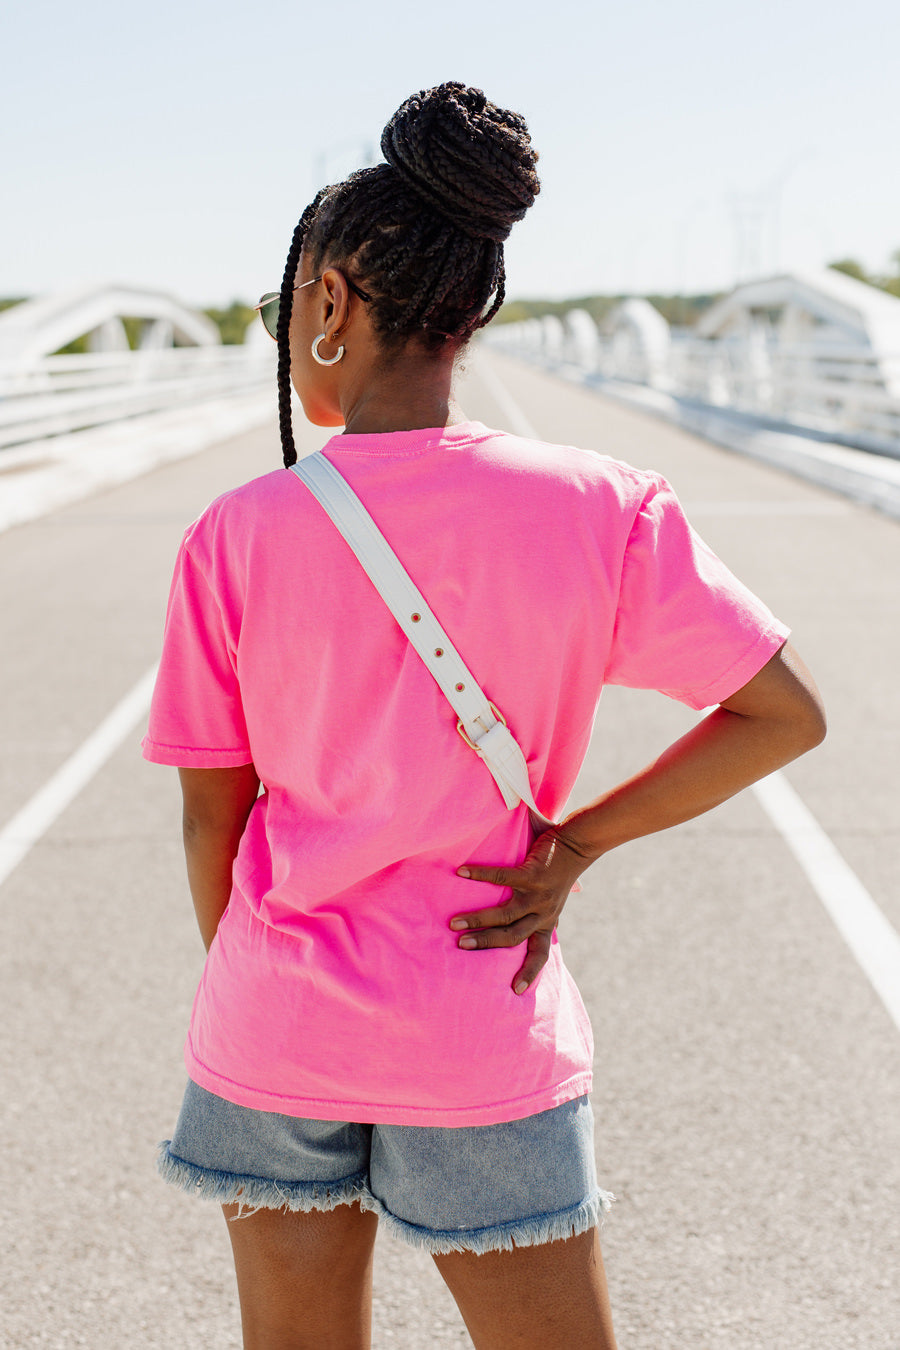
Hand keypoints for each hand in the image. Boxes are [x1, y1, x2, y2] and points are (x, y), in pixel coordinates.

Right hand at [450, 829, 591, 994]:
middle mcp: (544, 912)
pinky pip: (501, 877)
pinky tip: (461, 872)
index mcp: (548, 919)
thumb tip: (574, 892)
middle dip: (485, 943)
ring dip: (477, 919)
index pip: (540, 952)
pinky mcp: (533, 875)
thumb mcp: (560, 889)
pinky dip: (480, 875)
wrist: (580, 841)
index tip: (516, 991)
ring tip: (453, 922)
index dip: (529, 972)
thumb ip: (552, 898)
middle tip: (460, 945)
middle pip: (512, 937)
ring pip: (504, 915)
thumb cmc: (564, 863)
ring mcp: (538, 895)